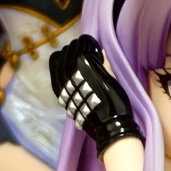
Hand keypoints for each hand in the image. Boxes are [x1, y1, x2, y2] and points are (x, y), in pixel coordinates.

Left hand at [50, 35, 141, 154]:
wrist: (108, 126)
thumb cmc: (115, 101)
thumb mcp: (112, 79)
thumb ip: (104, 64)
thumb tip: (100, 52)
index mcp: (84, 63)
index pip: (82, 44)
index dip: (88, 44)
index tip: (94, 49)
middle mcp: (70, 71)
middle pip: (69, 51)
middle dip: (76, 49)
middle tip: (84, 52)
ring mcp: (63, 83)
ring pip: (59, 61)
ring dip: (66, 57)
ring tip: (73, 60)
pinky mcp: (61, 94)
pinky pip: (55, 76)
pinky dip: (58, 70)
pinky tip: (64, 71)